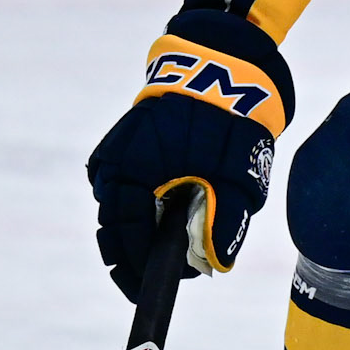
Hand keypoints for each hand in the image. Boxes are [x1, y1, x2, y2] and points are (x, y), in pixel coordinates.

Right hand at [88, 11, 293, 300]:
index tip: (161, 290)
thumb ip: (223, 223)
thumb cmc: (229, 116)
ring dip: (147, 227)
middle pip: (119, 228)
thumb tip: (214, 265)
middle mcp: (113, 164)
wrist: (223, 60)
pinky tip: (173, 208)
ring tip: (178, 241)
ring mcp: (117, 152)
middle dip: (143, 254)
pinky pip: (131, 185)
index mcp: (129, 173)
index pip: (124, 241)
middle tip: (172, 271)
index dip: (143, 272)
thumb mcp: (236, 174)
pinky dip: (148, 201)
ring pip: (125, 207)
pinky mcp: (127, 142)